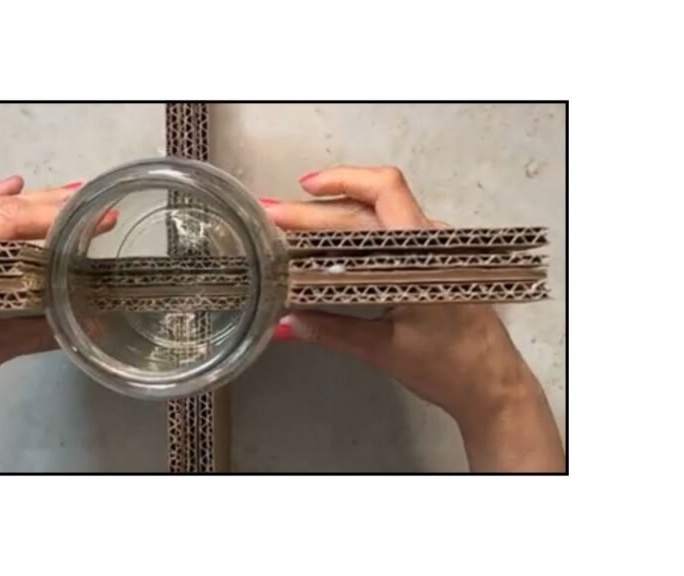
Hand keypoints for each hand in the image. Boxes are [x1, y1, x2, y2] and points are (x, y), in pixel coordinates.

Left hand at [0, 176, 115, 420]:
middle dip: (54, 206)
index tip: (100, 217)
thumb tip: (91, 320)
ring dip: (32, 202)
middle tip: (97, 207)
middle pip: (6, 208)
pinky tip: (17, 184)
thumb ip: (40, 330)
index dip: (61, 217)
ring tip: (73, 196)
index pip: (15, 219)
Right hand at [265, 166, 563, 470]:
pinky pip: (386, 235)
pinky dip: (350, 236)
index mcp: (423, 254)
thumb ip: (331, 332)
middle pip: (368, 206)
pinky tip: (323, 248)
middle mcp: (430, 242)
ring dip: (331, 219)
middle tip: (272, 216)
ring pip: (376, 218)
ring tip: (289, 229)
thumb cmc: (447, 367)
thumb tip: (283, 324)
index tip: (303, 188)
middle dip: (316, 210)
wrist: (492, 385)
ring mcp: (433, 250)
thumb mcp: (383, 350)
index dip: (343, 180)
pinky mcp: (430, 262)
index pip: (386, 191)